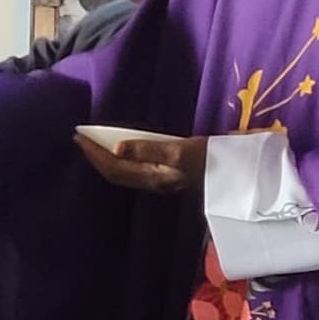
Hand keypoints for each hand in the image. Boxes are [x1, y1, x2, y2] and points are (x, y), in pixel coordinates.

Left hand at [74, 132, 206, 194]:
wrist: (238, 172)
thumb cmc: (212, 158)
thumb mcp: (180, 149)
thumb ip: (148, 149)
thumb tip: (116, 149)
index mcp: (153, 177)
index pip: (114, 168)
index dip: (94, 155)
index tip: (79, 138)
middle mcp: (153, 181)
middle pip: (115, 173)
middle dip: (96, 157)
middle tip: (81, 139)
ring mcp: (160, 179)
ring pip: (124, 172)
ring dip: (107, 158)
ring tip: (94, 144)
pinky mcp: (168, 174)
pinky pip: (135, 168)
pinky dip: (122, 158)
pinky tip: (121, 149)